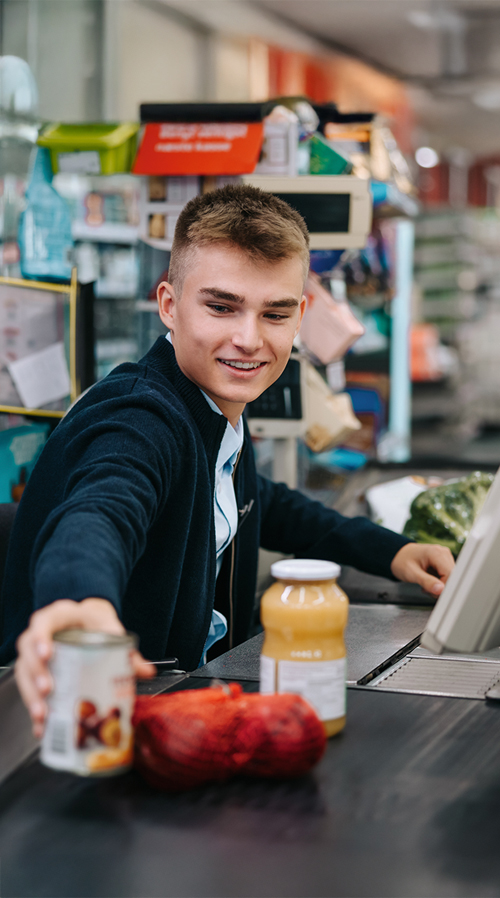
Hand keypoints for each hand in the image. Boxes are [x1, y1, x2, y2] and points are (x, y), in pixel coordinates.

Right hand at [15, 598, 154, 738]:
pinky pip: (28, 691)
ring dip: (31, 695)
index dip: (41, 637)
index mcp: (60, 617)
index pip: (43, 622)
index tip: (47, 654)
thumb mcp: (112, 631)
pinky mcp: (36, 674)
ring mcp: (36, 653)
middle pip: (28, 650)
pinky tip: (41, 727)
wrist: (91, 624)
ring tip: (43, 714)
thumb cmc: (96, 626)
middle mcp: (43, 634)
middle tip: (48, 690)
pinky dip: (33, 711)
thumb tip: (146, 671)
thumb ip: (128, 651)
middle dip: (35, 672)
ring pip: (23, 672)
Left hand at [390, 543, 454, 596]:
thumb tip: (440, 590)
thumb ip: (426, 582)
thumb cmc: (402, 561)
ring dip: (439, 587)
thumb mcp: (411, 573)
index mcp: (437, 553)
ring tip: (426, 586)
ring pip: (451, 579)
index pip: (451, 574)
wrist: (398, 555)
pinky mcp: (444, 563)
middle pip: (452, 577)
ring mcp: (445, 558)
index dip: (444, 587)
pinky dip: (439, 584)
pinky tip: (430, 583)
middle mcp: (444, 554)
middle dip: (441, 588)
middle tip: (426, 590)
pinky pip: (447, 578)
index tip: (433, 593)